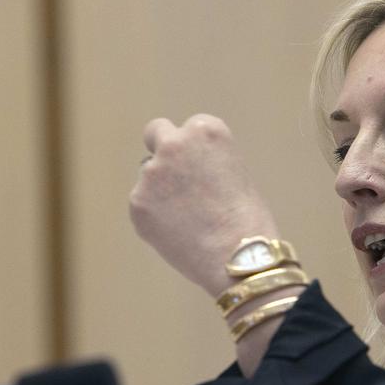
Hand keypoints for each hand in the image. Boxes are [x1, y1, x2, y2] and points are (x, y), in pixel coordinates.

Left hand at [130, 114, 278, 295]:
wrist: (239, 257)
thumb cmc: (247, 221)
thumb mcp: (236, 173)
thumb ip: (205, 162)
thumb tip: (183, 172)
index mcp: (206, 130)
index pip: (188, 127)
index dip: (194, 149)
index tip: (201, 167)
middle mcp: (175, 144)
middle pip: (156, 133)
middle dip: (161, 148)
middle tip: (172, 176)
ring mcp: (152, 173)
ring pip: (149, 176)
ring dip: (161, 190)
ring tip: (189, 221)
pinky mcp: (137, 202)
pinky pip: (143, 204)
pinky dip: (155, 217)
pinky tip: (179, 233)